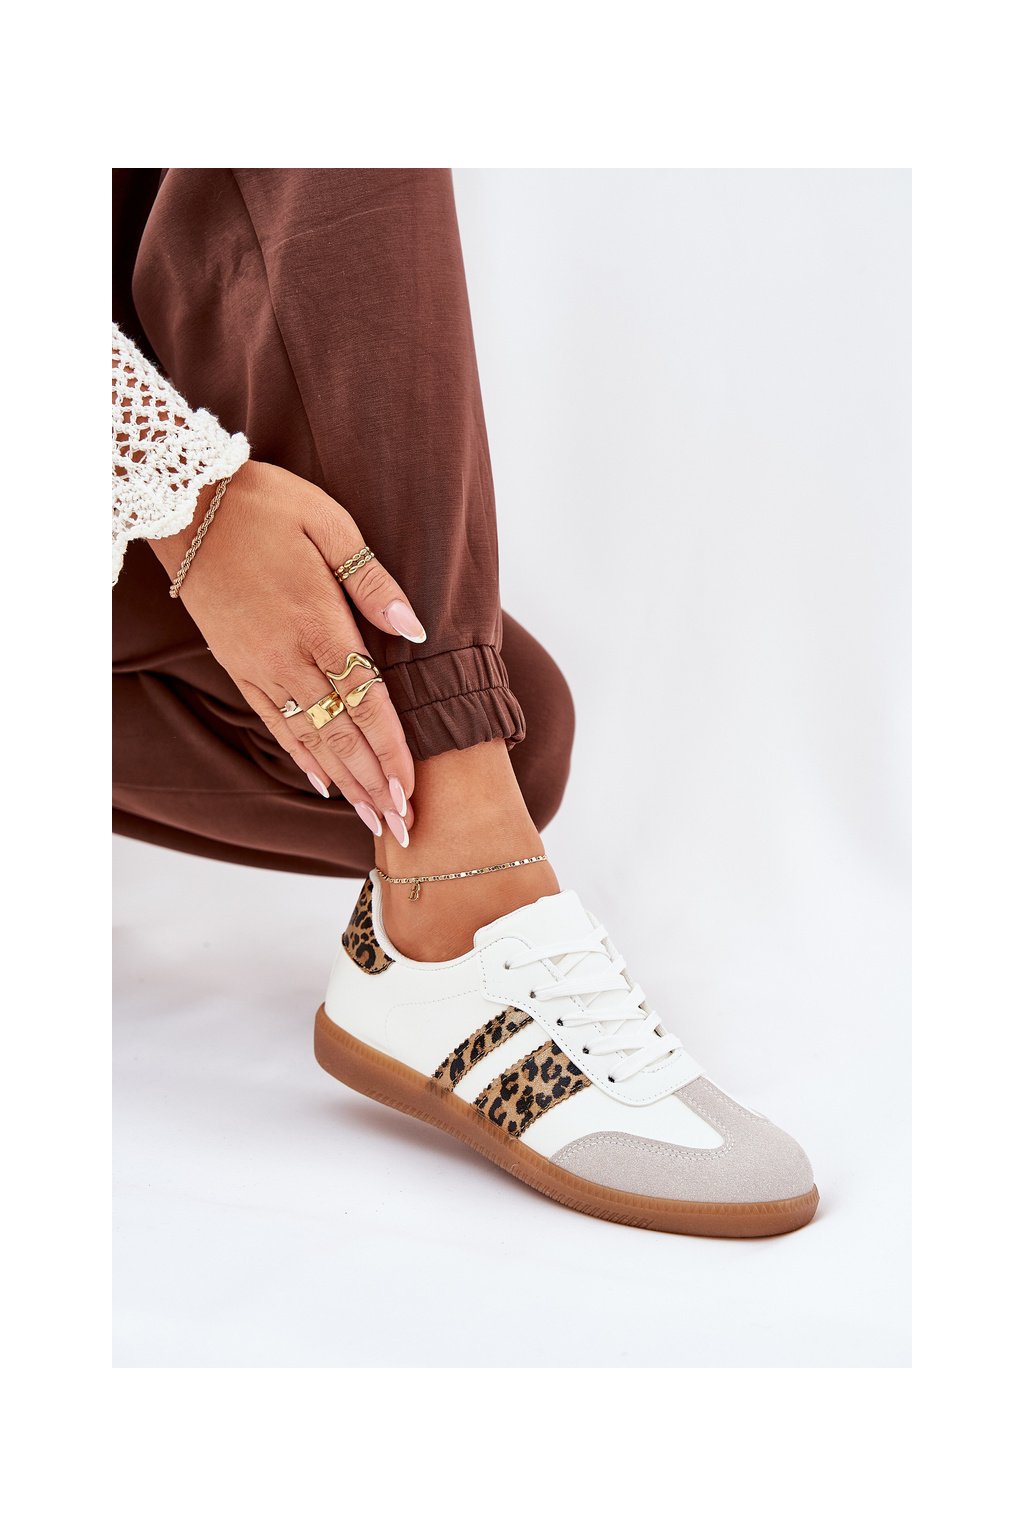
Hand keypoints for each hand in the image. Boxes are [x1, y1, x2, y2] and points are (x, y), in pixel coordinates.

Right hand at [149, 460, 425, 843]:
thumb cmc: (267, 505)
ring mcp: (259, 666)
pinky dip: (301, 756)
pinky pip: (273, 722)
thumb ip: (373, 581)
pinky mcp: (238, 666)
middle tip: (403, 829)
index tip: (411, 792)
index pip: (366, 704)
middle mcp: (288, 657)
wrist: (187, 503)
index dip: (392, 753)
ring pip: (310, 739)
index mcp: (319, 622)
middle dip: (374, 786)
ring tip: (371, 821)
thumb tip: (415, 628)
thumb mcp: (330, 524)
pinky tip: (323, 783)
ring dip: (345, 783)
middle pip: (341, 735)